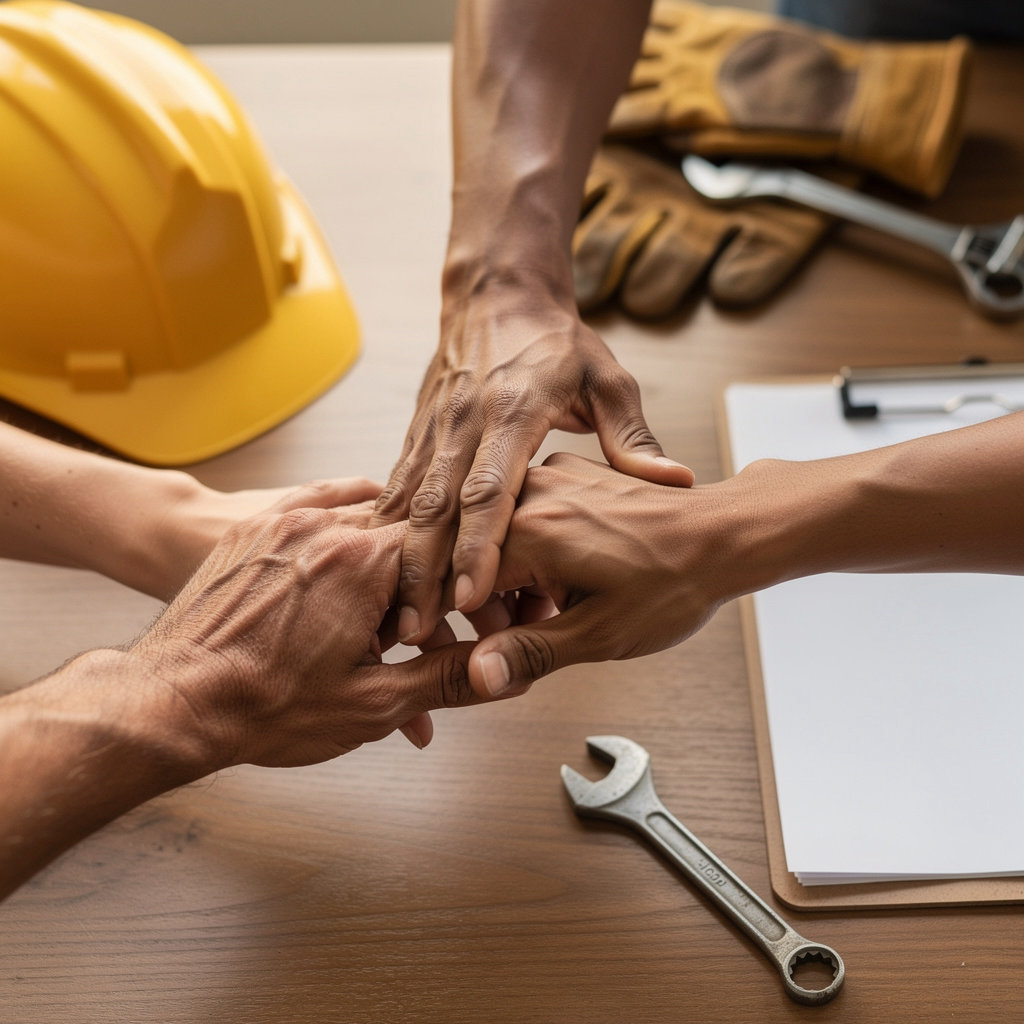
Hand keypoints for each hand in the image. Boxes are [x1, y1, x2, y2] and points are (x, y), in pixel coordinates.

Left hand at [130, 499, 485, 768]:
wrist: (171, 700)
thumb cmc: (262, 707)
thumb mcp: (371, 706)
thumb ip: (444, 679)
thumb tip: (500, 671)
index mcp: (361, 563)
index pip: (442, 545)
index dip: (469, 577)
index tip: (483, 601)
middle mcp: (325, 528)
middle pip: (406, 532)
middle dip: (431, 572)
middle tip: (446, 611)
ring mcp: (285, 522)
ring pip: (364, 518)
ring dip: (390, 555)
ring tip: (399, 600)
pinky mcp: (255, 529)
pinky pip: (317, 504)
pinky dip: (346, 521)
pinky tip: (357, 539)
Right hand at [372, 288, 693, 644]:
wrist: (498, 294)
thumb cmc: (559, 343)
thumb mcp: (607, 380)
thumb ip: (632, 436)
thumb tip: (676, 481)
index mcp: (512, 413)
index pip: (489, 489)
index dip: (478, 546)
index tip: (471, 597)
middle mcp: (463, 424)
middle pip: (435, 507)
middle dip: (423, 572)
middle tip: (416, 631)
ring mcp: (434, 429)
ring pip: (408, 504)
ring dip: (399, 562)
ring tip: (395, 619)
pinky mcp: (417, 433)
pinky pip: (396, 489)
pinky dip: (385, 532)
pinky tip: (379, 574)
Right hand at [467, 452, 733, 696]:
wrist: (726, 533)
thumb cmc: (675, 581)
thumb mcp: (602, 634)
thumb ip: (531, 652)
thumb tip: (477, 677)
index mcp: (531, 529)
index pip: (455, 580)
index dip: (453, 625)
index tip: (463, 649)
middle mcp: (531, 491)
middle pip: (465, 552)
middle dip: (477, 602)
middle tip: (511, 638)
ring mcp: (547, 476)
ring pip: (487, 531)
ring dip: (497, 577)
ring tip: (539, 614)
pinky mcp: (562, 474)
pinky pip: (515, 512)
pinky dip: (517, 550)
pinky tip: (548, 581)